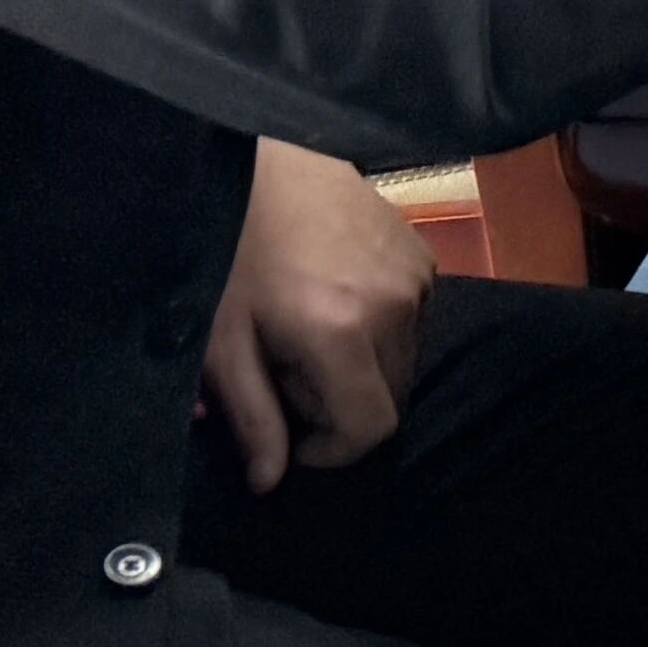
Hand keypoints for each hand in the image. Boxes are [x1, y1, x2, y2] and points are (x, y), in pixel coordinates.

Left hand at [201, 142, 430, 493]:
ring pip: (404, 362)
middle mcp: (395, 308)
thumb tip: (270, 482)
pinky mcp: (424, 256)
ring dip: (362, 370)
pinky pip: (413, 322)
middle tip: (288, 379)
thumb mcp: (223, 343)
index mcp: (342, 332)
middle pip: (391, 399)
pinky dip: (380, 332)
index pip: (372, 427)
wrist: (267, 165)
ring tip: (308, 338)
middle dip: (342, 408)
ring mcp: (417, 278)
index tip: (293, 439)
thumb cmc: (231, 253)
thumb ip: (252, 416)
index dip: (334, 450)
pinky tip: (333, 302)